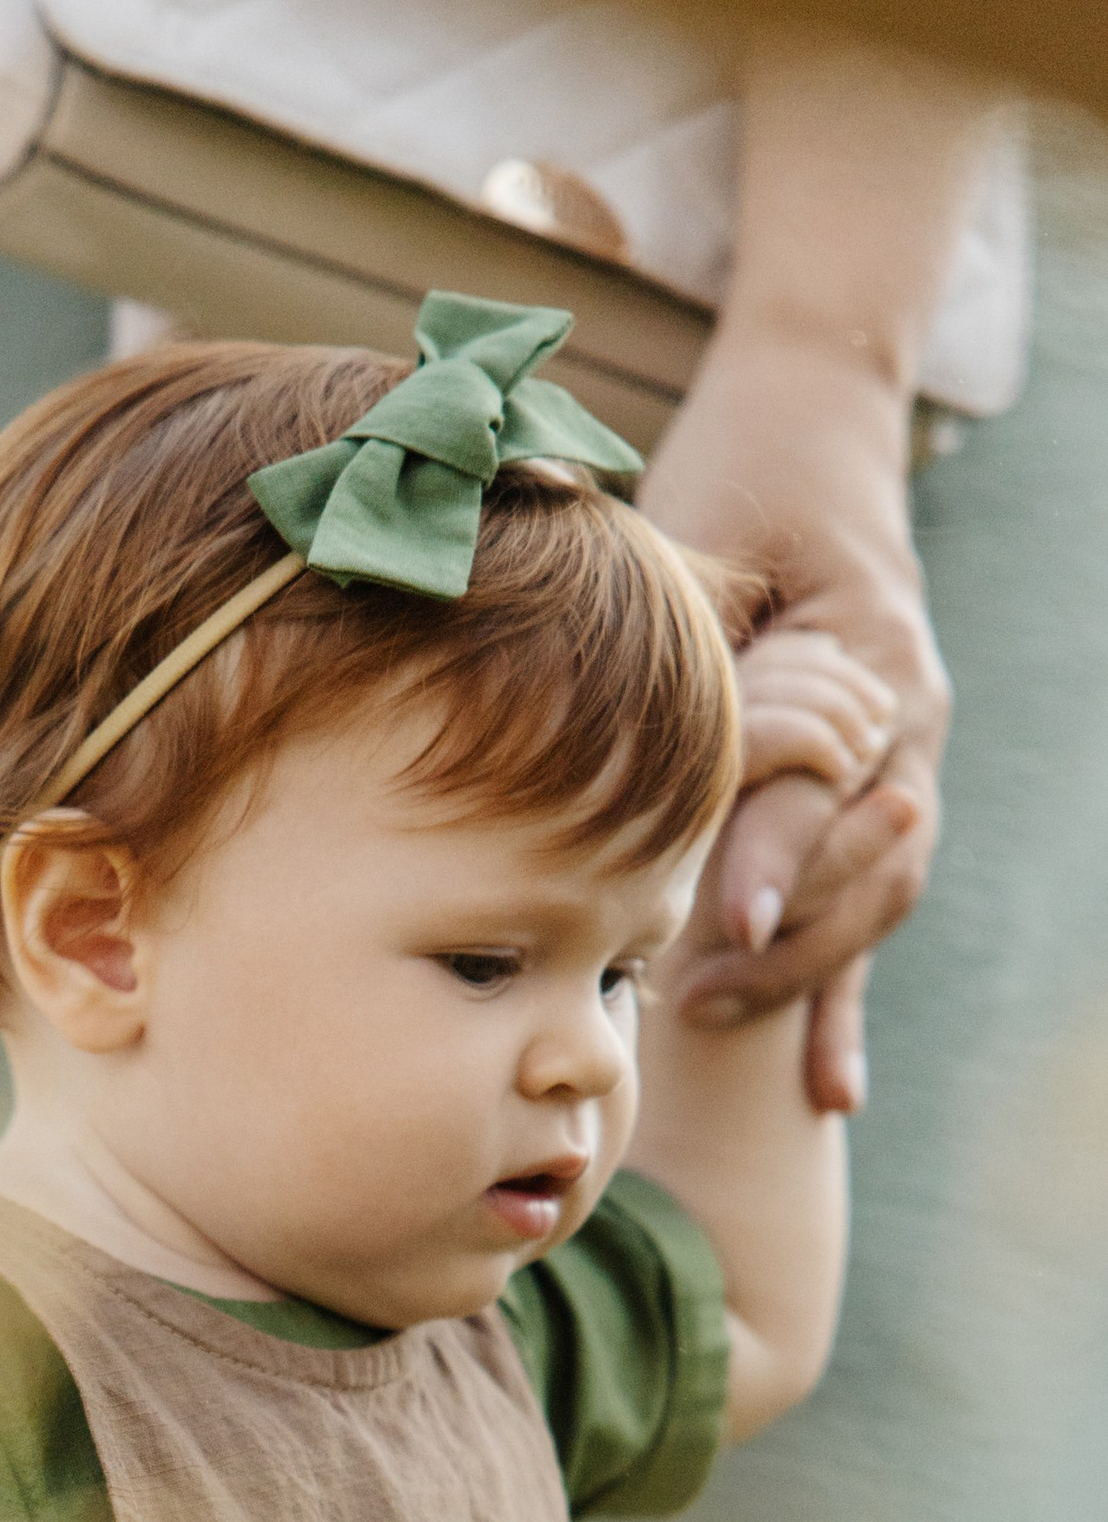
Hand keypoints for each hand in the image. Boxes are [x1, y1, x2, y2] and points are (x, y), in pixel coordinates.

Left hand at [642, 330, 950, 1114]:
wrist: (808, 430)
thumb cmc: (737, 481)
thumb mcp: (703, 544)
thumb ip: (687, 649)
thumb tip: (618, 752)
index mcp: (868, 660)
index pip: (821, 785)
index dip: (772, 857)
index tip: (717, 925)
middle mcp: (902, 720)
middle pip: (861, 861)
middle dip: (780, 937)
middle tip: (691, 996)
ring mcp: (902, 764)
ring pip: (874, 898)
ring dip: (800, 973)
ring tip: (710, 1021)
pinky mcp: (876, 801)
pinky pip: (870, 914)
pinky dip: (841, 1001)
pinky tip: (830, 1091)